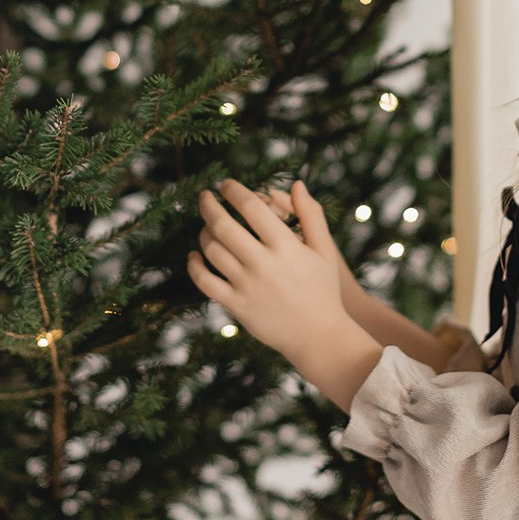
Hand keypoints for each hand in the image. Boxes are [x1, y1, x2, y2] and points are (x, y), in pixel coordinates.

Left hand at [188, 178, 350, 364]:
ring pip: (212, 250)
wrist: (318, 336)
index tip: (225, 184)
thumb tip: (296, 183)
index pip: (251, 207)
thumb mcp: (324, 250)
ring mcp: (247, 285)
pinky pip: (205, 282)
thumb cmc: (323, 290)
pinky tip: (195, 255)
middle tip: (205, 196)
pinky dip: (194, 266)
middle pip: (224, 225)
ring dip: (204, 232)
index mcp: (286, 246)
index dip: (234, 191)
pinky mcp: (236, 305)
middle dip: (209, 205)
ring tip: (206, 225)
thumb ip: (311, 214)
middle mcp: (263, 264)